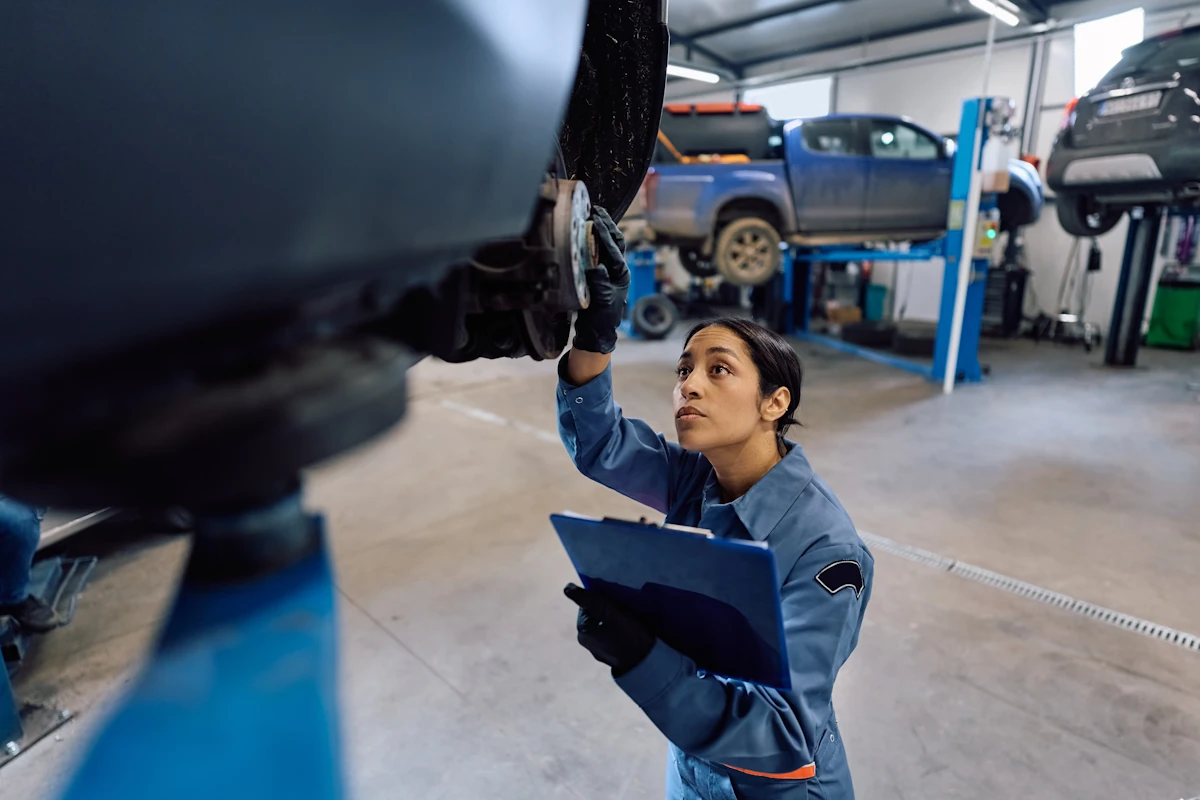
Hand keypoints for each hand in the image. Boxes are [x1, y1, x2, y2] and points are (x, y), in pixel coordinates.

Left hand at [564, 583, 653, 676]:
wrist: (645, 661)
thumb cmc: (628, 634)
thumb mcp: (609, 612)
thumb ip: (589, 600)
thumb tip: (567, 588)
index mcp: (582, 632)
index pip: (588, 605)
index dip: (603, 601)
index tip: (616, 605)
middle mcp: (586, 642)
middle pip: (595, 615)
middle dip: (607, 611)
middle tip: (623, 614)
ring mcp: (598, 651)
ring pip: (603, 625)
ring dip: (613, 621)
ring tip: (627, 624)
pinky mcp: (610, 655)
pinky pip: (610, 636)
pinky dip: (617, 632)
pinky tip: (627, 634)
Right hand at [571, 207, 629, 354]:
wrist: (596, 332)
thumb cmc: (600, 319)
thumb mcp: (601, 302)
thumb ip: (600, 285)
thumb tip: (596, 267)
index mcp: (621, 274)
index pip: (614, 249)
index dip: (605, 233)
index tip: (596, 219)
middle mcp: (617, 270)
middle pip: (615, 241)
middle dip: (607, 224)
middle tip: (596, 209)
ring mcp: (609, 271)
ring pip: (608, 244)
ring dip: (602, 229)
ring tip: (593, 214)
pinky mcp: (600, 273)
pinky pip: (598, 252)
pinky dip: (593, 239)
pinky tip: (585, 231)